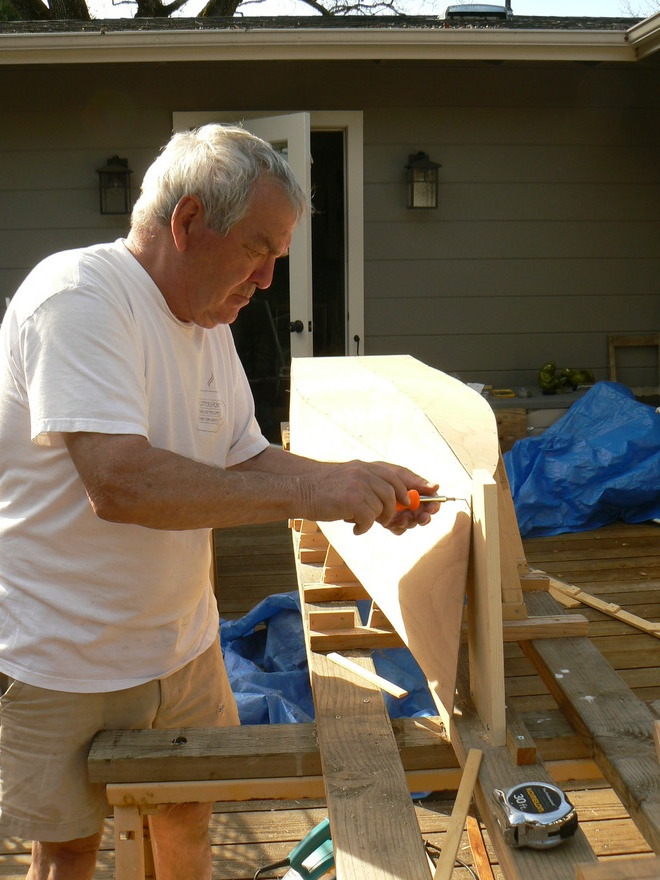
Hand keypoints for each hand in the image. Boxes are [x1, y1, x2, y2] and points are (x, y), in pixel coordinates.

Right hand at [300, 460, 439, 535]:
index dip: (418, 481)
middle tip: (395, 520)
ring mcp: (360, 484)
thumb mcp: (351, 481)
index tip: (433, 490)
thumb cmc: (326, 491)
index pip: (399, 472)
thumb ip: (372, 487)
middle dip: (401, 508)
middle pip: (397, 491)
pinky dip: (364, 527)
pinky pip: (370, 518)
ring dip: (379, 519)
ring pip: (385, 507)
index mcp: (367, 467)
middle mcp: (366, 472)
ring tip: (365, 522)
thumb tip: (400, 503)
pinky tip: (355, 528)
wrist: (300, 490)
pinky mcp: (353, 499)